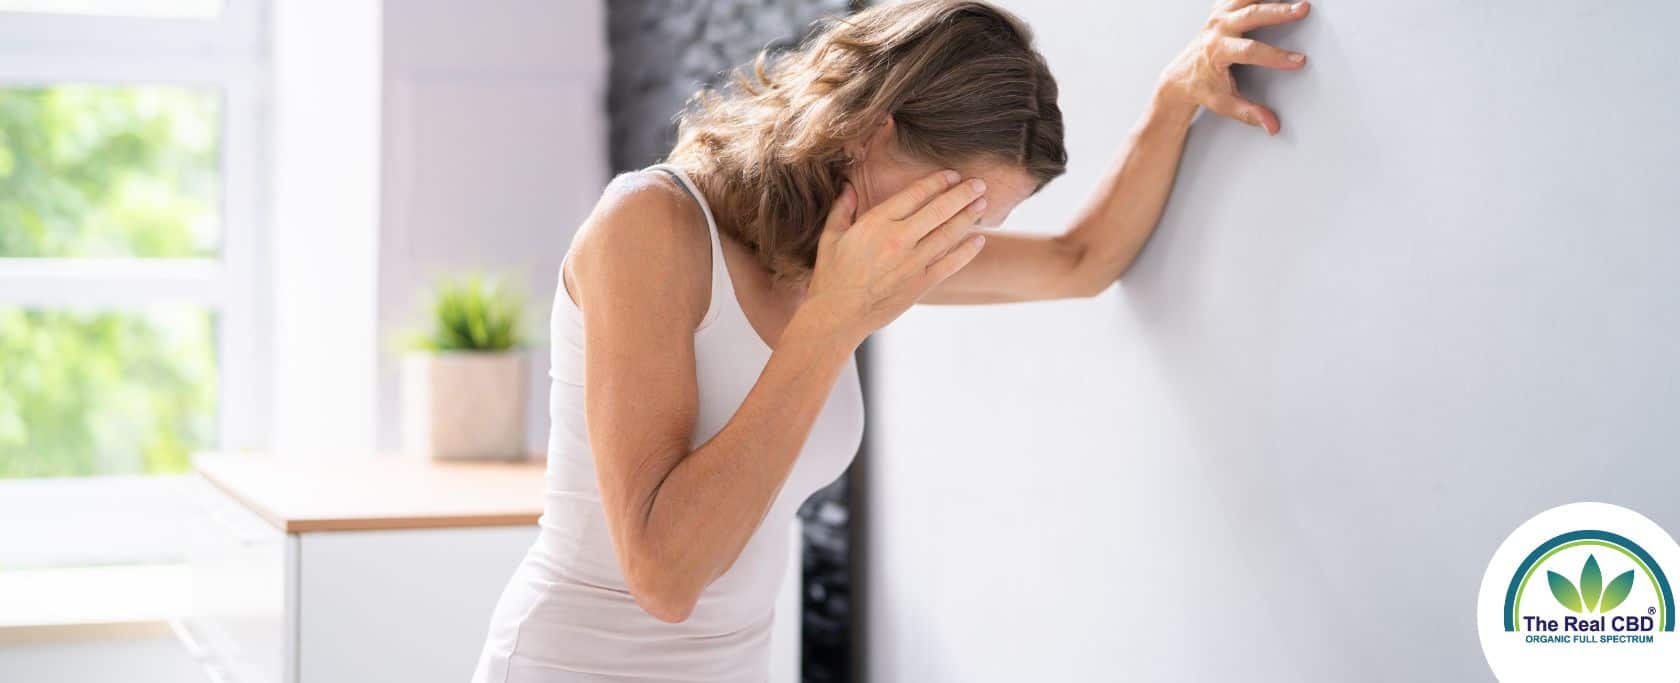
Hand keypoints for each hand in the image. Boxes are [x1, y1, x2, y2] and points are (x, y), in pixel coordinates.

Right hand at [800, 170, 988, 343]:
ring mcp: (912, 263)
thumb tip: (849, 187)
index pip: (915, 194)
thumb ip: (842, 209)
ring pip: (949, 234)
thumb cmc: (832, 275)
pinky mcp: (920, 284)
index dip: (938, 182)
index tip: (952, 175)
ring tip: (983, 205)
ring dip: (969, 217)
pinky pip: (950, 264)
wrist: (838, 315)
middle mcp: (899, 239)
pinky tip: (979, 240)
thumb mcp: (831, 236)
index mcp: (877, 223)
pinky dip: (967, 251)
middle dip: (962, 194)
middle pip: (939, 210)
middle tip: (978, 184)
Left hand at [1157, 0, 1310, 134]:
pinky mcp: (1221, 9)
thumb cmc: (1201, 87)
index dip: (1275, 56)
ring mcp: (1218, 16)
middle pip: (1250, 15)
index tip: (1297, 60)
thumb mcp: (1223, 103)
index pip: (1250, 51)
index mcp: (1217, 51)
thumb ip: (1248, 113)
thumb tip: (1271, 125)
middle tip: (1303, 9)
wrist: (1180, 76)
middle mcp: (1217, 29)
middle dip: (1278, 12)